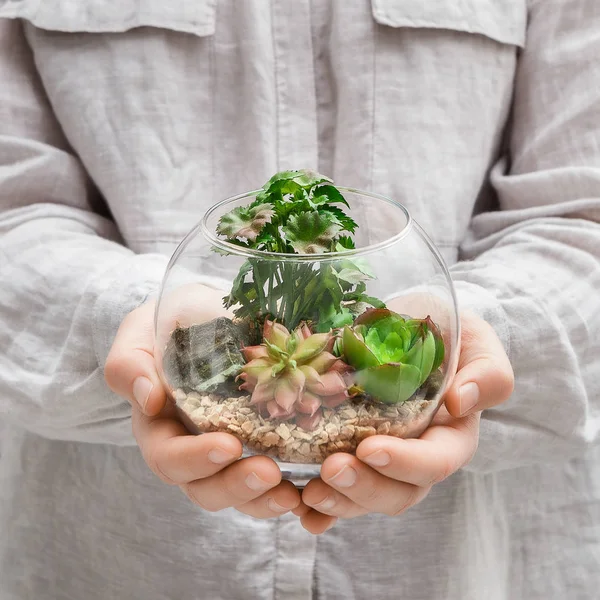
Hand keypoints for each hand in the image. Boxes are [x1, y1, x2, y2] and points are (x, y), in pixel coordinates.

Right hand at [104, 287, 300, 518]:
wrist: (207, 314)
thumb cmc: (170, 323)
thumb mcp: (139, 334)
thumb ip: (129, 364)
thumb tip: (148, 399)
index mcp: (158, 427)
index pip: (169, 456)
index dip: (195, 459)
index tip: (229, 445)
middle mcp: (191, 447)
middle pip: (205, 486)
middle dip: (236, 486)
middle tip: (270, 474)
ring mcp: (227, 449)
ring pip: (239, 491)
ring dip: (264, 498)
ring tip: (293, 493)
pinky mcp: (259, 442)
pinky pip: (269, 478)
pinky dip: (288, 488)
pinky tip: (310, 489)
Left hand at [296, 310, 513, 533]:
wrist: (412, 329)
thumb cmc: (450, 337)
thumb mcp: (478, 344)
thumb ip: (486, 373)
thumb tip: (460, 401)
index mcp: (451, 436)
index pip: (435, 462)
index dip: (405, 463)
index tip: (370, 448)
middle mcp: (417, 456)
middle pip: (397, 492)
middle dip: (364, 487)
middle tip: (331, 469)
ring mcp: (383, 460)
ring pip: (364, 497)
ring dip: (336, 500)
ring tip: (307, 491)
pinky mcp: (353, 454)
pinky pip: (338, 490)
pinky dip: (319, 506)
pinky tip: (297, 506)